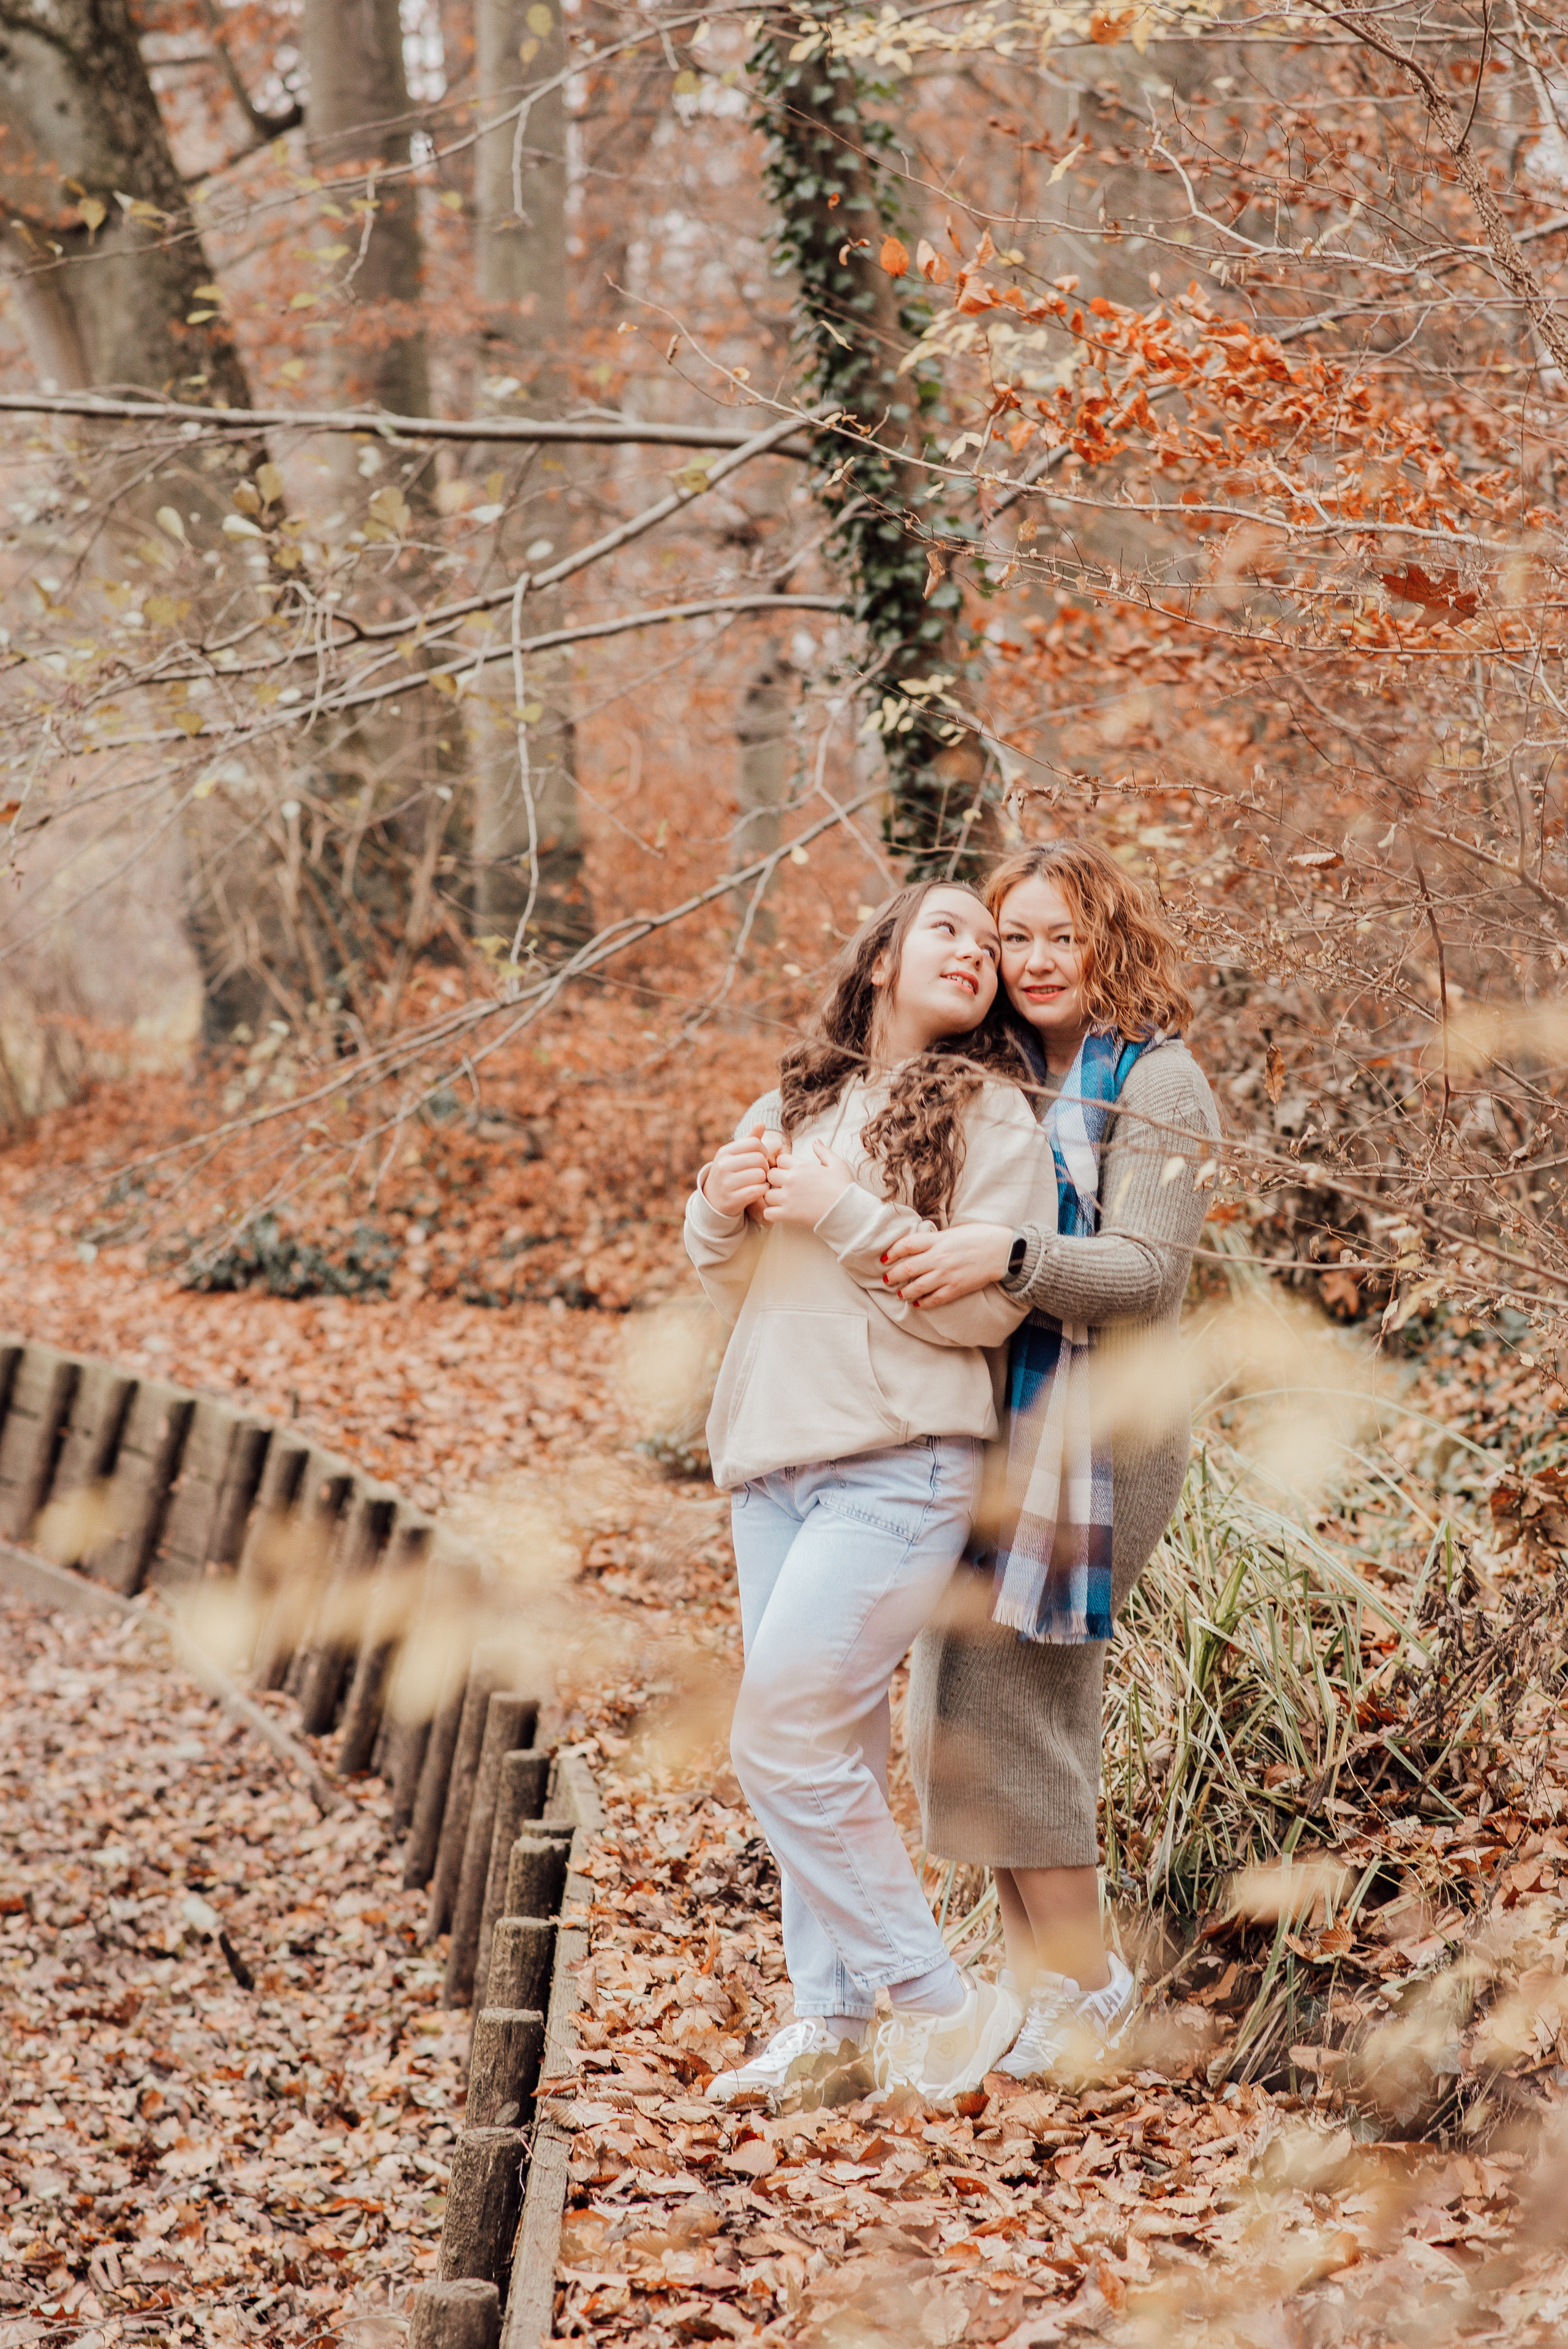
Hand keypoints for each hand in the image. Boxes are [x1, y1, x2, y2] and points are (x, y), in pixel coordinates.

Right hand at [701, 1125, 780, 1218]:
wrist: (714, 1200)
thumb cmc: (730, 1173)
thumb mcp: (735, 1155)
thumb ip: (750, 1139)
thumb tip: (761, 1123)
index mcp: (725, 1152)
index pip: (755, 1143)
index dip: (764, 1150)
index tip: (761, 1159)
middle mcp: (723, 1166)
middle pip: (759, 1159)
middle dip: (766, 1166)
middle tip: (762, 1172)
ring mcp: (726, 1183)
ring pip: (760, 1175)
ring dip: (765, 1179)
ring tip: (760, 1181)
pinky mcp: (732, 1200)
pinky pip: (757, 1191)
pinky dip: (762, 1190)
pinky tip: (759, 1190)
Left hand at [761, 1138, 854, 1226]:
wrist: (847, 1211)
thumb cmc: (843, 1188)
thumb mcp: (837, 1164)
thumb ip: (823, 1151)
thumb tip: (816, 1142)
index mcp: (801, 1166)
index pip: (780, 1160)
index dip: (784, 1166)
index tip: (790, 1173)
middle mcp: (791, 1179)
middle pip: (770, 1175)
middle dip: (775, 1180)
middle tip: (784, 1187)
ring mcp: (788, 1197)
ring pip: (766, 1194)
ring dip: (772, 1198)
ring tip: (782, 1202)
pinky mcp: (788, 1214)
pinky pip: (768, 1213)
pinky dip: (771, 1214)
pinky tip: (781, 1214)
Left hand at [880, 1220, 1013, 1305]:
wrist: (1003, 1251)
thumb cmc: (979, 1236)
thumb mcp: (954, 1231)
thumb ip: (935, 1239)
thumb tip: (918, 1245)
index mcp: (938, 1240)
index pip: (906, 1245)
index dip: (891, 1252)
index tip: (884, 1258)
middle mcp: (939, 1258)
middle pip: (907, 1268)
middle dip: (893, 1275)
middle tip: (886, 1279)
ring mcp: (947, 1274)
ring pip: (917, 1286)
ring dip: (905, 1291)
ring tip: (899, 1293)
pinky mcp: (956, 1288)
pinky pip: (934, 1298)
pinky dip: (923, 1302)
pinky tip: (917, 1303)